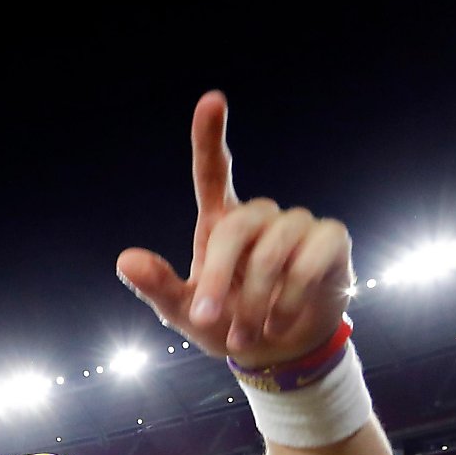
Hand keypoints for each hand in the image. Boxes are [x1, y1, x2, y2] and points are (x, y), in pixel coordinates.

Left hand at [118, 92, 352, 368]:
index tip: (212, 101)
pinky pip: (311, 257)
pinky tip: (278, 324)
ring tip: (245, 335)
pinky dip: (291, 296)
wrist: (277, 354)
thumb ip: (158, 286)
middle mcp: (259, 218)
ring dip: (257, 299)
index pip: (214, 171)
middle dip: (219, 275)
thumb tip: (125, 259)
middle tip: (207, 321)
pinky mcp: (330, 242)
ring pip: (276, 247)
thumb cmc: (227, 325)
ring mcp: (298, 226)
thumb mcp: (185, 313)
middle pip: (239, 226)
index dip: (211, 136)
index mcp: (221, 224)